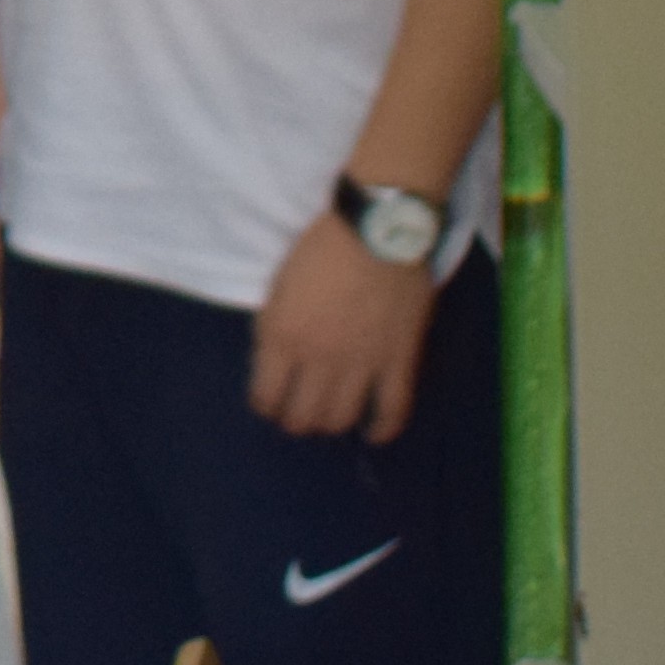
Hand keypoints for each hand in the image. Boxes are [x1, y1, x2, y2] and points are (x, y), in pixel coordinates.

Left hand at [247, 213, 438, 442]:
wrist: (376, 230)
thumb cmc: (320, 248)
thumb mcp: (278, 286)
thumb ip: (275, 328)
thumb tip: (276, 360)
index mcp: (282, 337)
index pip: (266, 395)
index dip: (264, 405)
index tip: (268, 403)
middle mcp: (319, 359)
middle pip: (303, 416)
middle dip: (295, 421)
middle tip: (297, 413)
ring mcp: (362, 364)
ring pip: (342, 419)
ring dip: (331, 425)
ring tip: (329, 419)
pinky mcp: (400, 361)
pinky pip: (393, 409)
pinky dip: (383, 429)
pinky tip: (374, 433)